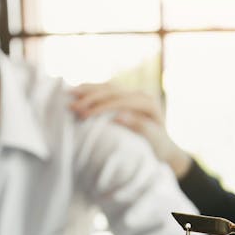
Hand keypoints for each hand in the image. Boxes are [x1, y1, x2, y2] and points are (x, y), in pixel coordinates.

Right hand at [70, 82, 191, 177]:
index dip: (101, 106)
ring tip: (69, 93)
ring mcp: (133, 94)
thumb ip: (139, 127)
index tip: (84, 114)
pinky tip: (77, 90)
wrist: (165, 148)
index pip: (121, 100)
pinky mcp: (126, 97)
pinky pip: (106, 90)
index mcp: (149, 103)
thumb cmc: (159, 148)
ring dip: (88, 90)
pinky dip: (91, 89)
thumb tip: (118, 116)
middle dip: (90, 97)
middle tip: (72, 106)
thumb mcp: (153, 140)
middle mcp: (141, 94)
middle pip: (112, 90)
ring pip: (107, 87)